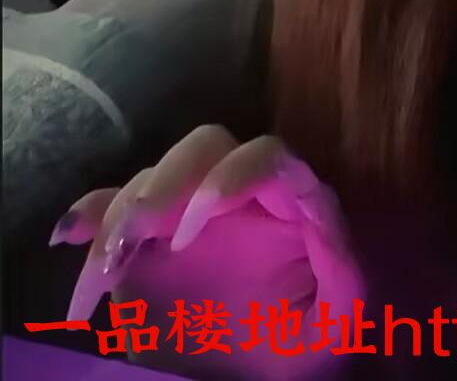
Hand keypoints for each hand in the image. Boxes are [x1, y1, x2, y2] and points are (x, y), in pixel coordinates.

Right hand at [50, 126, 365, 378]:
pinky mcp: (149, 238)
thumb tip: (323, 225)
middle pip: (203, 147)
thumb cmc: (302, 346)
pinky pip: (113, 205)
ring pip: (153, 177)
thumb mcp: (335, 320)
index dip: (227, 177)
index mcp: (289, 203)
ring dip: (120, 216)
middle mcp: (238, 192)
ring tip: (102, 277)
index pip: (266, 157)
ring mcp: (189, 210)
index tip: (187, 231)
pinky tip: (68, 238)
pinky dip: (89, 215)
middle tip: (132, 238)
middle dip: (163, 183)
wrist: (252, 380)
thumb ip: (340, 270)